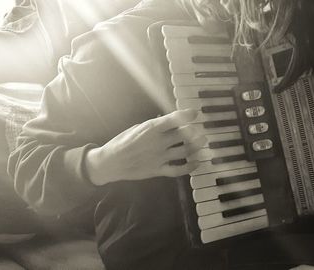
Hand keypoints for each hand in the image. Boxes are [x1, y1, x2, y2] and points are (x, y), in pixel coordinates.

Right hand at [85, 109, 206, 185]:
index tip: (195, 113)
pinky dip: (190, 166)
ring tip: (202, 142)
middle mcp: (157, 142)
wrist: (111, 162)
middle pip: (183, 135)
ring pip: (184, 151)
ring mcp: (159, 157)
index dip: (187, 115)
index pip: (174, 119)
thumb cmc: (122, 142)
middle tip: (200, 130)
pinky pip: (178, 169)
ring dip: (196, 146)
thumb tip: (169, 122)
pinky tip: (197, 162)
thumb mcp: (137, 128)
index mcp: (151, 128)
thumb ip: (154, 126)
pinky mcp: (158, 170)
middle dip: (194, 132)